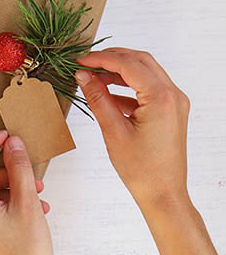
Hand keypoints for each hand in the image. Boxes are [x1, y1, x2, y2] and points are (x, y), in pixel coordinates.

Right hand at [76, 48, 189, 210]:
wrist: (163, 195)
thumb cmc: (142, 170)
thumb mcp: (113, 130)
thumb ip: (97, 97)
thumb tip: (83, 76)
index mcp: (161, 98)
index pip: (128, 64)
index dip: (101, 59)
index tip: (81, 61)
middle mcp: (173, 95)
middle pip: (140, 61)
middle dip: (112, 59)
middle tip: (87, 63)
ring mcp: (174, 102)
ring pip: (145, 72)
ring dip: (120, 71)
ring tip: (94, 77)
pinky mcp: (171, 111)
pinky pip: (149, 88)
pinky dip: (128, 87)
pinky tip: (108, 95)